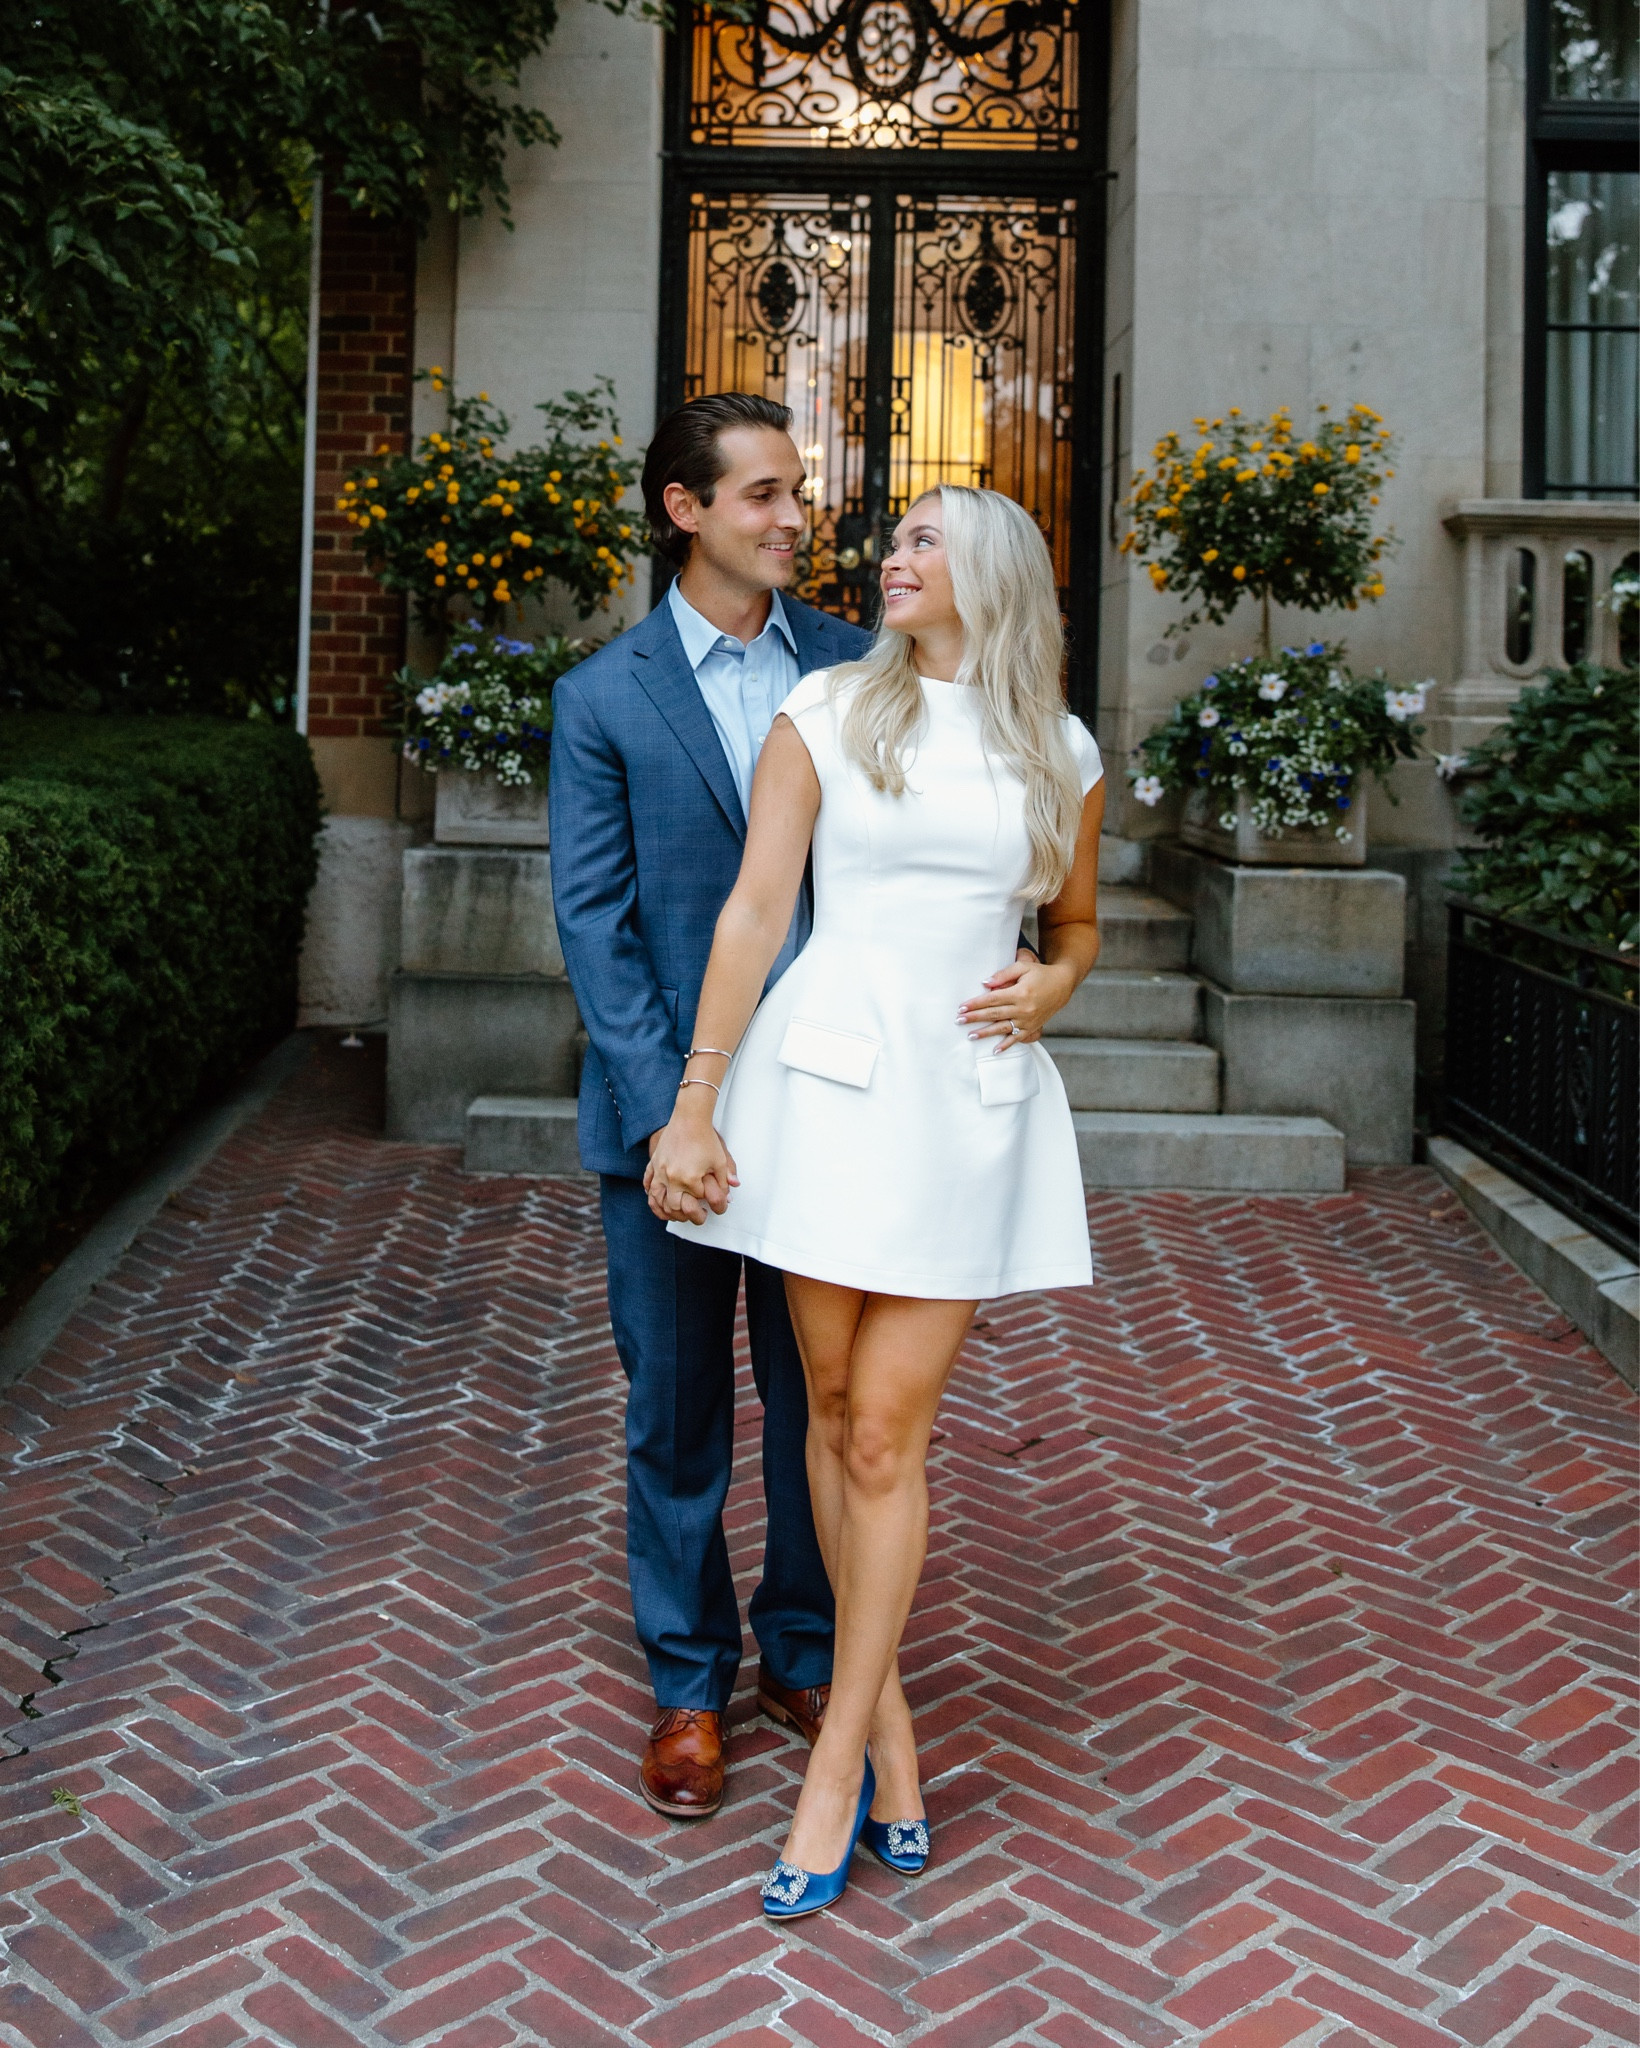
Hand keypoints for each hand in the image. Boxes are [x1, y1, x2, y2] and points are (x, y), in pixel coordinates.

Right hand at [644, 1106, 738, 1223]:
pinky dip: (650, 1192)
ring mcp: (660, 1170)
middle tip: (695, 1215)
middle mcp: (672, 1177)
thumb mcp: (720, 1160)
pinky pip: (648, 1182)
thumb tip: (730, 1196)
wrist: (689, 1117)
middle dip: (685, 1214)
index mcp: (689, 1178)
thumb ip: (725, 1180)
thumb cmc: (704, 1137)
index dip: (707, 1202)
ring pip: (657, 1199)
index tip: (712, 1204)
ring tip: (674, 1213)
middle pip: (674, 1206)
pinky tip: (656, 1197)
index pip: (698, 1199)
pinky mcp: (654, 1163)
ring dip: (664, 1209)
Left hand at [958, 957, 1075, 1049]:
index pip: (992, 999)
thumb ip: (1003, 975)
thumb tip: (984, 984)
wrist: (1062, 985)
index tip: (962, 1007)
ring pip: (1003, 1028)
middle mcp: (1024, 1008)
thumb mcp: (1023, 967)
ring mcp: (1028, 1020)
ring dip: (986, 1033)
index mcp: (1020, 993)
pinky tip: (995, 1050)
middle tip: (959, 1021)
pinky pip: (1017, 1039)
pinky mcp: (1033, 1027)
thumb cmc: (1040, 973)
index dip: (976, 1003)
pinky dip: (1006, 1045)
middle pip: (994, 1014)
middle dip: (975, 1018)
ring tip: (971, 1036)